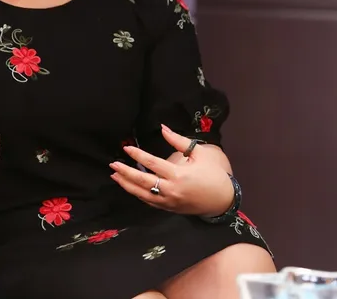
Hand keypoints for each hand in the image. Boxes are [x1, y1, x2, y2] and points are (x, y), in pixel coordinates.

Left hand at [110, 124, 234, 216]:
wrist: (223, 200)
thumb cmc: (213, 174)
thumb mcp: (200, 153)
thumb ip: (179, 141)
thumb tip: (163, 128)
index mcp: (178, 175)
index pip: (152, 164)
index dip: (138, 155)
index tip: (126, 148)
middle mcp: (171, 190)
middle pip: (143, 181)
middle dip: (126, 173)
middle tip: (113, 165)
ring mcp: (169, 201)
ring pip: (143, 194)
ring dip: (127, 185)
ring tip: (115, 176)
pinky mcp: (169, 208)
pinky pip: (149, 202)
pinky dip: (138, 194)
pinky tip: (130, 187)